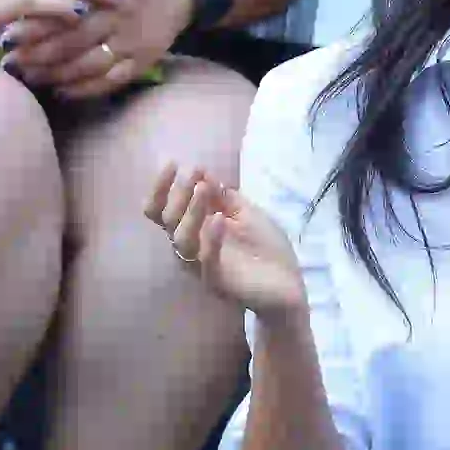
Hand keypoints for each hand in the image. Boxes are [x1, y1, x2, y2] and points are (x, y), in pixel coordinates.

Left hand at [6, 0, 192, 98]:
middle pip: (74, 43)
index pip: (64, 12)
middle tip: (9, 61)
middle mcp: (119, 20)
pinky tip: (63, 90)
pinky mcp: (142, 62)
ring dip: (58, 74)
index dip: (34, 24)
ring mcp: (132, 44)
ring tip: (30, 77)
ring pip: (90, 66)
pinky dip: (86, 89)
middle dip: (39, 55)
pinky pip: (112, 82)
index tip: (6, 31)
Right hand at [143, 162, 305, 317]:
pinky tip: (220, 219)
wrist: (287, 285)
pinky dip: (211, 238)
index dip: (161, 187)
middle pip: (168, 220)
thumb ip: (225, 197)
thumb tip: (203, 172)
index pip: (163, 208)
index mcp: (195, 229)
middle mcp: (192, 246)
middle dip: (179, 194)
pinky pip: (206, 260)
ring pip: (182, 238)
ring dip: (192, 211)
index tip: (173, 164)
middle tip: (195, 177)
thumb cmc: (266, 247)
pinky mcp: (217, 280)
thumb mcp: (247, 214)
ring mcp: (201, 264)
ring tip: (203, 189)